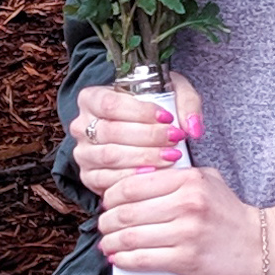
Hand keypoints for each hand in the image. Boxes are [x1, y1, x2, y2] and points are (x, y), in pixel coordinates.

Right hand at [69, 73, 202, 200]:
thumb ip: (187, 103)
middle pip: (110, 132)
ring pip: (109, 156)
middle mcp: (81, 125)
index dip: (140, 112)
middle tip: (175, 140)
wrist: (143, 138)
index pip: (110, 104)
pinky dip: (132, 178)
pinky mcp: (89, 177)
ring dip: (143, 158)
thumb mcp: (172, 94)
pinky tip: (154, 174)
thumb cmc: (154, 111)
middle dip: (147, 137)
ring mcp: (83, 153)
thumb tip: (192, 128)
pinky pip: (107, 180)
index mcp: (92, 98)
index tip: (168, 117)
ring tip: (171, 157)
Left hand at [98, 158, 265, 274]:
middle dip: (106, 221)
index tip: (107, 204)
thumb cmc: (231, 214)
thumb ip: (177, 174)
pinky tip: (117, 258)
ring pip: (130, 236)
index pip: (132, 184)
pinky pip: (143, 259)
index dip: (111, 196)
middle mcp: (186, 204)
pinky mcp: (187, 260)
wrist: (262, 247)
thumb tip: (137, 176)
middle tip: (103, 226)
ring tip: (107, 244)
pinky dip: (123, 260)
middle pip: (126, 211)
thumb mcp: (209, 181)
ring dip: (111, 242)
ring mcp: (187, 233)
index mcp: (188, 180)